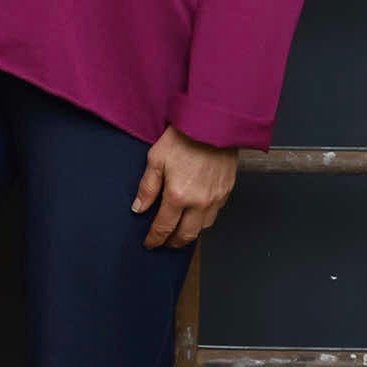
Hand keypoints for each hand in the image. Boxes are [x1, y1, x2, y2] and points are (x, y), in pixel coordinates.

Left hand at [130, 127, 238, 248]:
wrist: (213, 123)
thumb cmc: (184, 137)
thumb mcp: (156, 159)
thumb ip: (147, 188)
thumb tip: (139, 208)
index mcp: (178, 196)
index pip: (164, 228)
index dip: (155, 239)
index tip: (149, 243)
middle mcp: (199, 202)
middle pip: (186, 235)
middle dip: (173, 242)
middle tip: (164, 243)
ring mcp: (216, 198)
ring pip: (203, 228)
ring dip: (190, 233)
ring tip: (180, 231)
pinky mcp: (227, 191)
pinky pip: (215, 214)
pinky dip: (204, 219)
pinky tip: (196, 214)